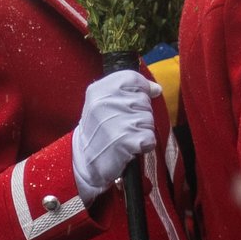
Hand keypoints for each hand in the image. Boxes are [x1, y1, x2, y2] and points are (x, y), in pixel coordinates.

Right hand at [72, 70, 161, 203]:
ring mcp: (117, 122)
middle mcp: (106, 103)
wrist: (84, 161)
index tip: (132, 102)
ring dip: (141, 130)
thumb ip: (129, 90)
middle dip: (139, 114)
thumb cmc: (98, 130)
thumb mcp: (102, 102)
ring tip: (124, 136)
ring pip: (149, 119)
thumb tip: (156, 89)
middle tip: (122, 125)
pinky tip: (130, 147)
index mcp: (99, 90)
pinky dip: (144, 145)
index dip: (140, 90)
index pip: (133, 78)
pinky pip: (149, 137)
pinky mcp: (126, 141)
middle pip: (144, 100)